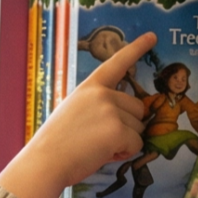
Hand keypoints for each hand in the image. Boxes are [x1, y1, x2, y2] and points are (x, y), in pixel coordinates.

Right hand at [0, 31, 156, 197]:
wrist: (45, 162)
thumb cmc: (57, 143)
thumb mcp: (74, 111)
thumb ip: (98, 106)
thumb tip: (127, 116)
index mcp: (90, 87)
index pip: (117, 63)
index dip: (136, 48)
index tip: (152, 36)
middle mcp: (102, 94)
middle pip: (137, 108)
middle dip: (127, 126)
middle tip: (102, 138)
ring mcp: (110, 110)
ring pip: (139, 128)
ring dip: (125, 141)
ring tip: (98, 147)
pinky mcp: (117, 130)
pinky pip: (136, 143)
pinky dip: (124, 153)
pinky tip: (103, 154)